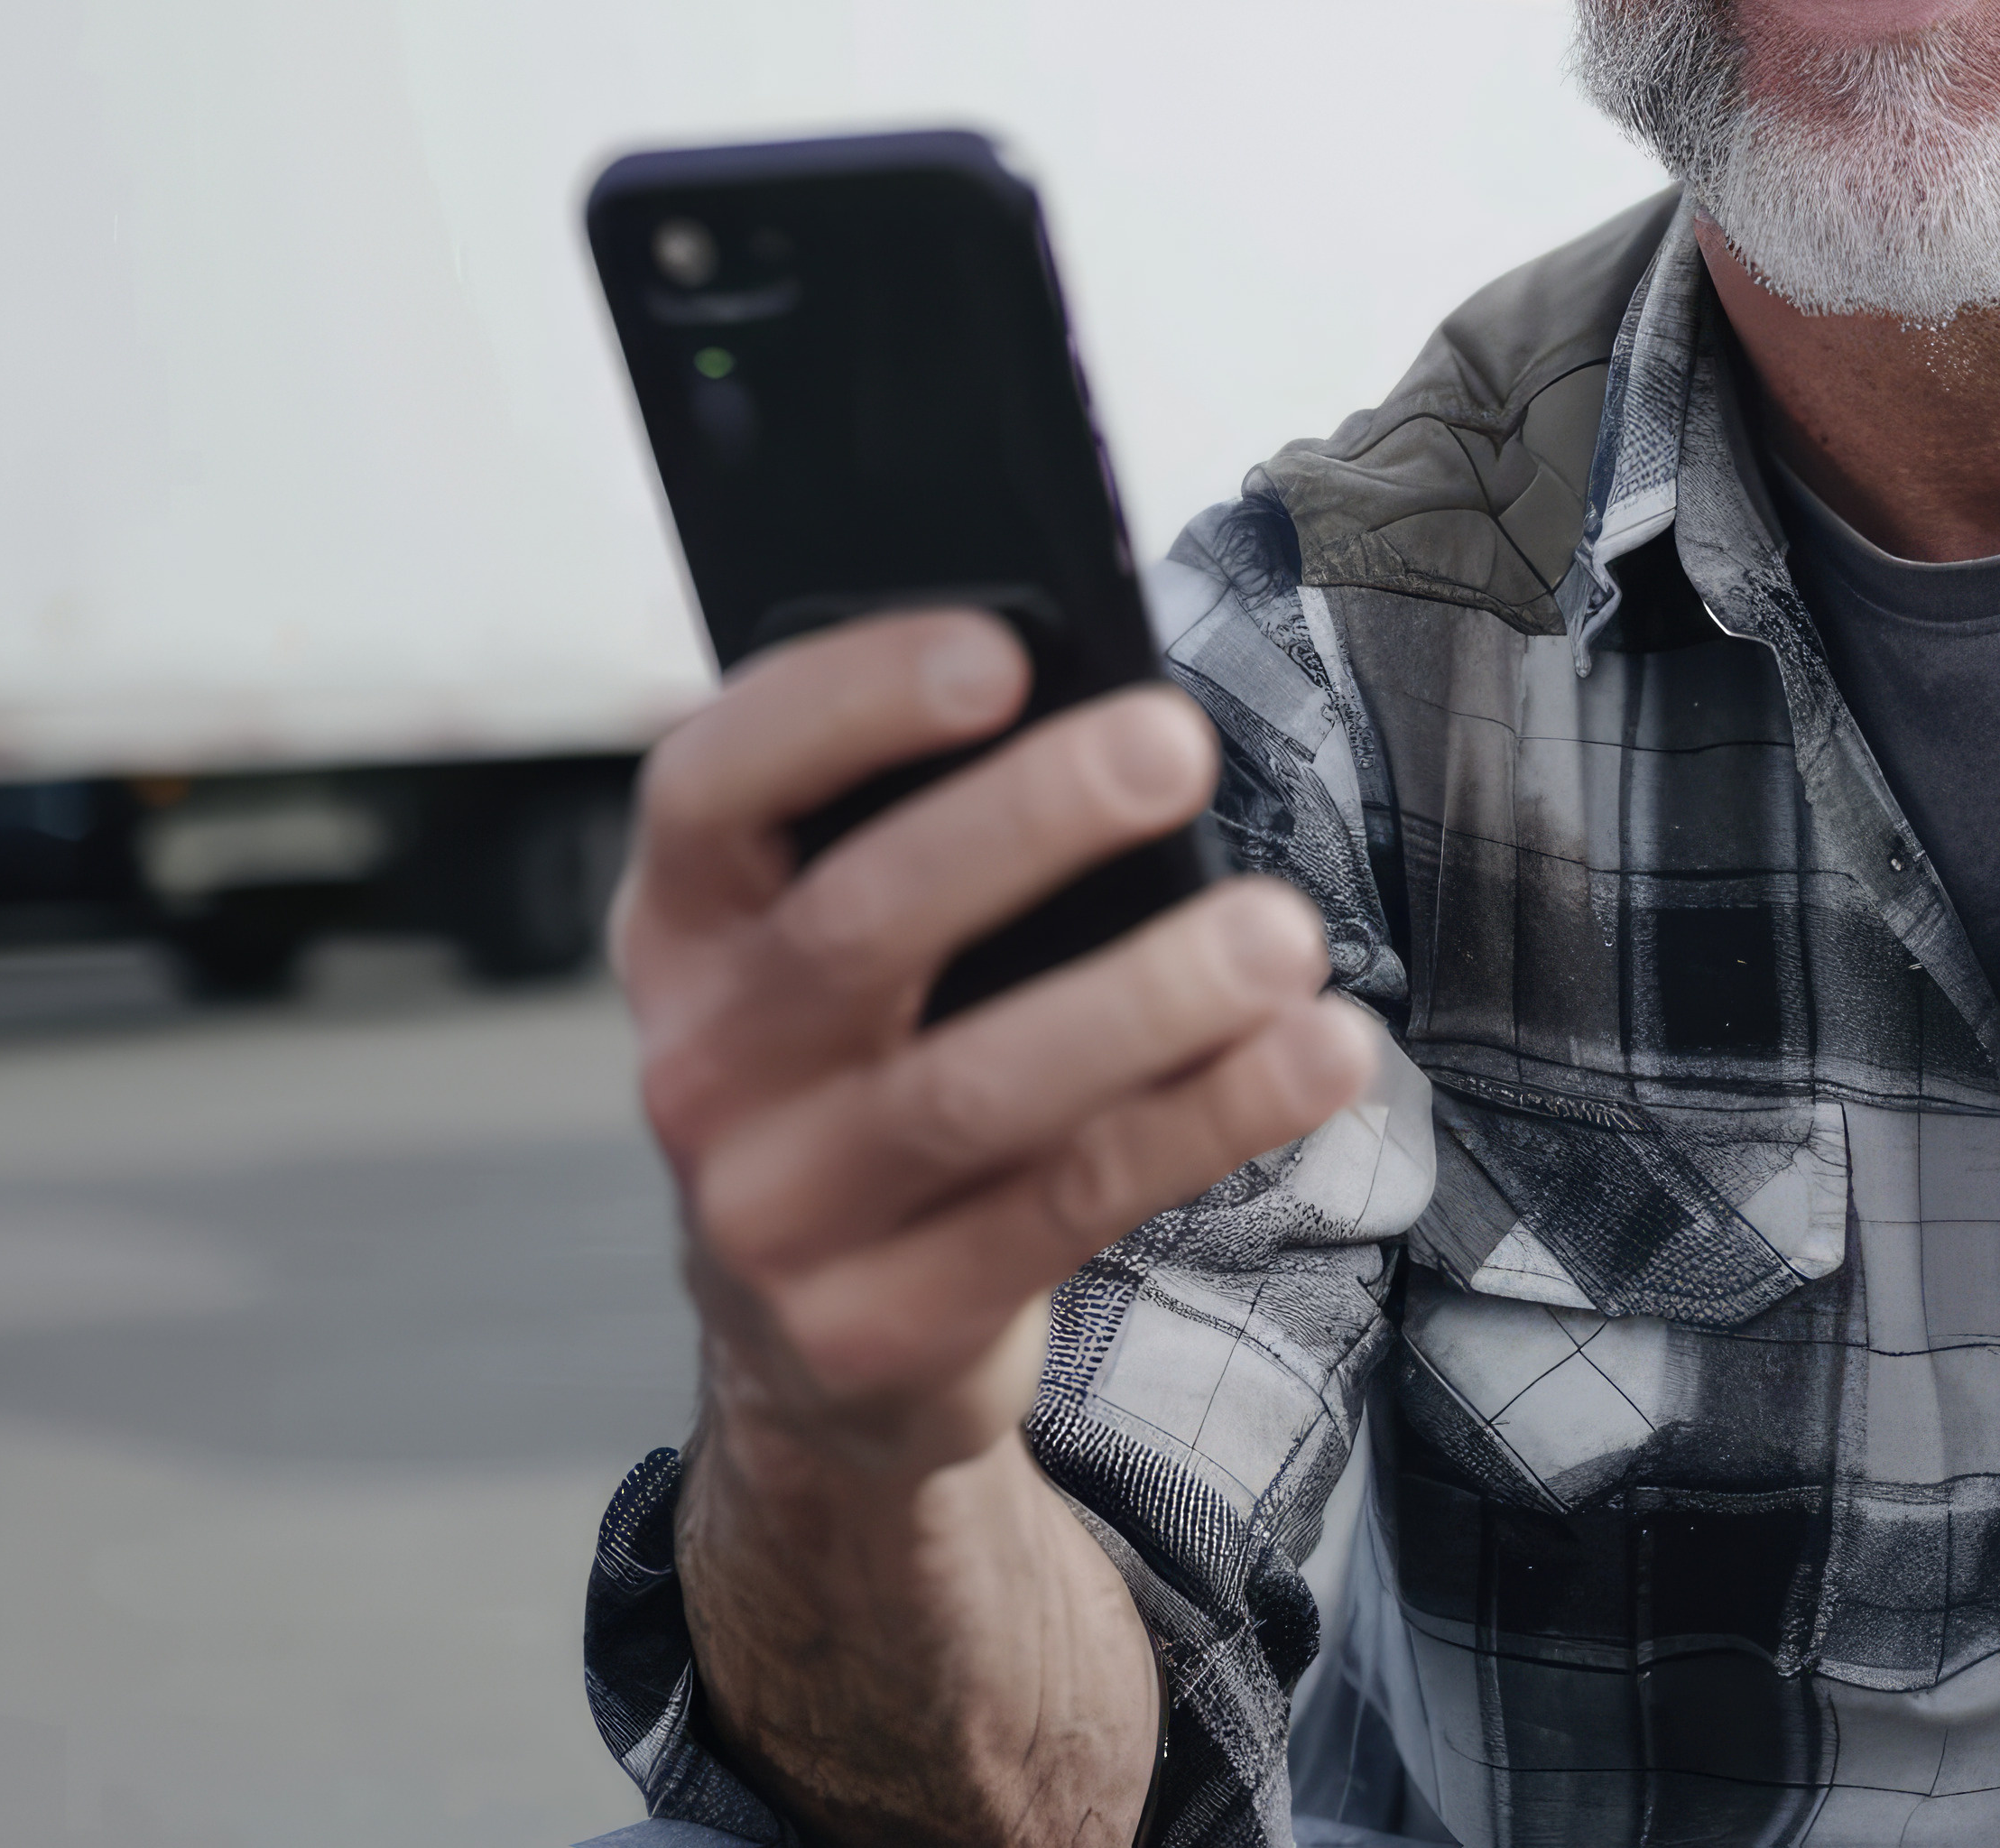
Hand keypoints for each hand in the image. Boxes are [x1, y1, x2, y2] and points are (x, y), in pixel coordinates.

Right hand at [618, 607, 1381, 1481]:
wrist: (819, 1345)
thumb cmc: (876, 1065)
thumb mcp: (851, 948)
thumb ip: (924, 832)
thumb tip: (1110, 712)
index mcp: (684, 926)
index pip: (713, 785)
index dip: (845, 706)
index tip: (1001, 653)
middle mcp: (699, 1067)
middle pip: (857, 926)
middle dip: (1028, 822)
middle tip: (1177, 745)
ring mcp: (772, 1214)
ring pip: (969, 1089)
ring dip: (1146, 998)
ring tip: (1283, 934)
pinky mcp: (876, 1329)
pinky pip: (1063, 1208)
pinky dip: (1204, 1119)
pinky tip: (1315, 1056)